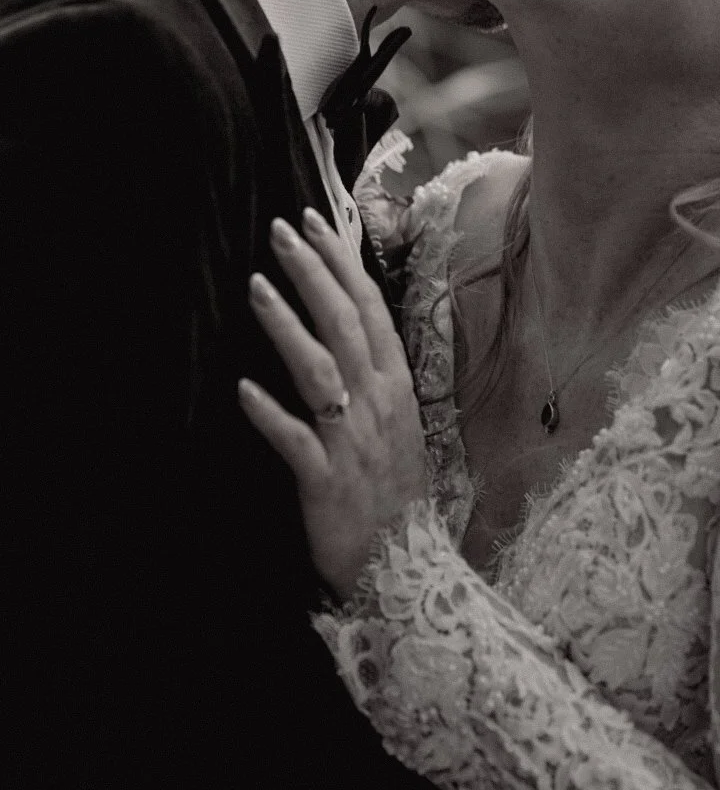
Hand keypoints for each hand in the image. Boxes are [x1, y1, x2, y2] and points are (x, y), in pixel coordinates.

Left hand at [238, 208, 426, 598]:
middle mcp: (377, 402)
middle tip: (279, 231)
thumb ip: (374, 374)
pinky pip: (297, 441)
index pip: (368, 307)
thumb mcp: (397, 421)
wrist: (406, 567)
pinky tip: (242, 389)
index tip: (315, 222)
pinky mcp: (327, 480)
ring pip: (319, 370)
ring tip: (254, 286)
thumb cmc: (393, 491)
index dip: (341, 263)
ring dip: (286, 326)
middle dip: (311, 273)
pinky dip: (271, 415)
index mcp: (395, 384)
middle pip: (344, 323)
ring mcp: (353, 439)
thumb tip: (348, 325)